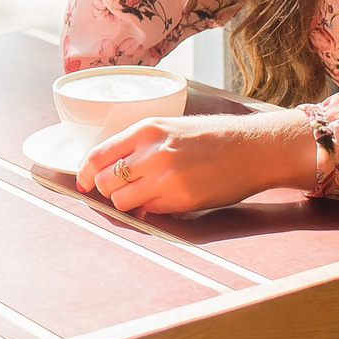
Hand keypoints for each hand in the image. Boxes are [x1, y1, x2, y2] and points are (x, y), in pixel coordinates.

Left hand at [77, 111, 311, 213]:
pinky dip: (153, 210)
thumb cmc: (215, 137)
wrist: (254, 148)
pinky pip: (150, 211)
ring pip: (123, 202)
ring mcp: (166, 178)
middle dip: (108, 190)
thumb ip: (142, 146)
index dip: (85, 173)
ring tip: (146, 196)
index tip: (83, 182)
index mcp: (147, 129)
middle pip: (106, 182)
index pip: (98, 155)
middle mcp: (152, 152)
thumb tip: (115, 172)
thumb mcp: (172, 127)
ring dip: (129, 204)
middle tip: (122, 190)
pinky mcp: (181, 200)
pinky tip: (168, 199)